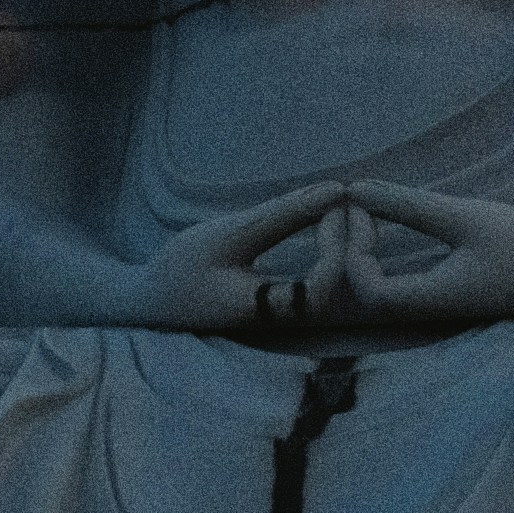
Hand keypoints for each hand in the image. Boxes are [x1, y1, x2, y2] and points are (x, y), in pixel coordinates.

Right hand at [115, 187, 358, 331]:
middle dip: (360, 240)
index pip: (334, 282)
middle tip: (356, 200)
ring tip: (348, 206)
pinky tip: (332, 220)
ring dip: (349, 243)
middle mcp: (292, 321)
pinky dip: (335, 248)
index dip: (344, 240)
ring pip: (341, 285)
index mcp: (276, 311)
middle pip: (349, 289)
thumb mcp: (232, 234)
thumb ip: (285, 215)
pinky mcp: (290, 304)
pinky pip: (326, 279)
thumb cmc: (185, 268)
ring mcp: (292, 316)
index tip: (338, 203)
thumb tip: (336, 190)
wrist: (153, 300)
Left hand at [315, 183, 513, 329]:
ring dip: (361, 250)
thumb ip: (408, 206)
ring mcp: (431, 308)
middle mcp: (425, 312)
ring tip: (365, 209)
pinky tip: (387, 223)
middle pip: (361, 293)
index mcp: (430, 300)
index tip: (361, 205)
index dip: (351, 246)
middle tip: (351, 203)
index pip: (363, 287)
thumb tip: (354, 188)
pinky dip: (378, 255)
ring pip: (375, 288)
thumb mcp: (466, 218)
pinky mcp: (439, 298)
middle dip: (345, 248)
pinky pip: (392, 282)